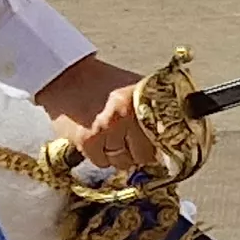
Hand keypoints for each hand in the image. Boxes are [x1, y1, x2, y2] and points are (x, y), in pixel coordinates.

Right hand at [35, 54, 154, 174]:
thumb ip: (152, 108)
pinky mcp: (87, 140)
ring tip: (114, 142)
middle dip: (141, 154)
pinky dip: (102, 158)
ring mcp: (106, 128)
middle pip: (145, 154)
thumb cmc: (103, 82)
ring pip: (123, 162)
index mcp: (142, 100)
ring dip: (120, 157)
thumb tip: (172, 133)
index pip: (163, 136)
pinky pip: (102, 162)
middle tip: (134, 147)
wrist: (67, 77)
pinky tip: (99, 144)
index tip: (162, 152)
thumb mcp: (134, 87)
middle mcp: (126, 114)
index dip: (163, 147)